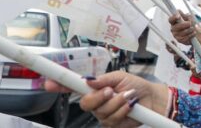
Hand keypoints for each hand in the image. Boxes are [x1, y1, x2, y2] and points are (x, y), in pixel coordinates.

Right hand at [45, 71, 168, 127]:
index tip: (49, 83)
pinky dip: (123, 110)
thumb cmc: (136, 86)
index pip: (73, 87)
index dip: (59, 86)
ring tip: (127, 96)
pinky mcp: (112, 124)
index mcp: (94, 88)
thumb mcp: (120, 77)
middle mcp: (96, 102)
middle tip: (109, 90)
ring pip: (102, 112)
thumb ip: (103, 79)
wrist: (152, 99)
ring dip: (117, 102)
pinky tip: (129, 106)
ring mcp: (103, 114)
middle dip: (98, 97)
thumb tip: (89, 80)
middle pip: (85, 104)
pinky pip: (112, 119)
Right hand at [168, 11, 195, 45]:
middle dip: (183, 25)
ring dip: (189, 30)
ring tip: (193, 28)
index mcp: (174, 22)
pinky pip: (185, 38)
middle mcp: (173, 29)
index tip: (178, 16)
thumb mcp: (190, 19)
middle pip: (176, 27)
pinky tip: (194, 33)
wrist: (197, 34)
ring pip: (181, 33)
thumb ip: (187, 16)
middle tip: (189, 23)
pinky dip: (190, 35)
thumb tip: (185, 13)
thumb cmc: (191, 25)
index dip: (173, 17)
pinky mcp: (180, 40)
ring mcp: (176, 35)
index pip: (171, 19)